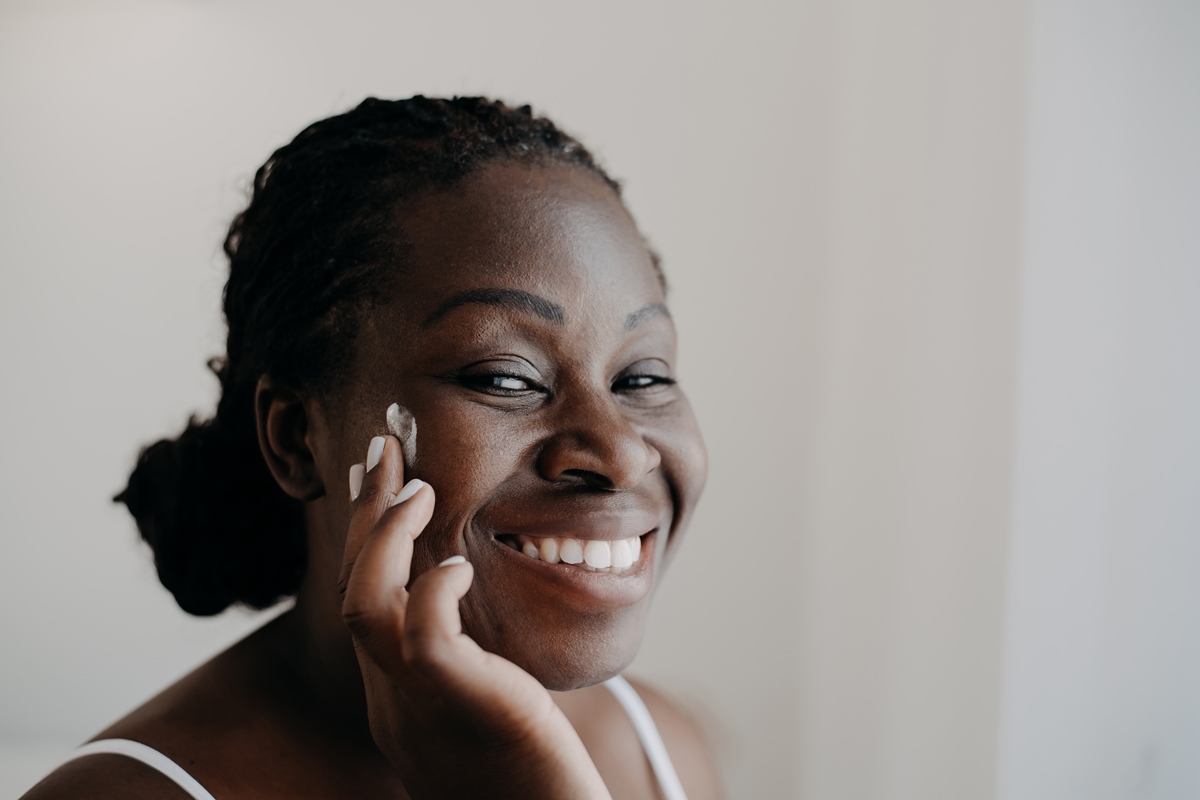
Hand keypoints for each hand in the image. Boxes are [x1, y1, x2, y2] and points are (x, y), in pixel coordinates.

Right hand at [338, 435, 612, 799]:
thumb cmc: (532, 779)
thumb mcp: (486, 711)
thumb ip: (473, 665)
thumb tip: (484, 614)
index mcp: (398, 694)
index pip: (362, 602)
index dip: (368, 538)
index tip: (383, 482)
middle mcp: (393, 698)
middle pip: (353, 590)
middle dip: (366, 516)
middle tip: (384, 450)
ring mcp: (418, 705)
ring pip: (366, 606)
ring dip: (386, 538)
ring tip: (417, 488)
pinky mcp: (462, 705)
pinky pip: (425, 639)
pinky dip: (434, 590)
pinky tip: (461, 563)